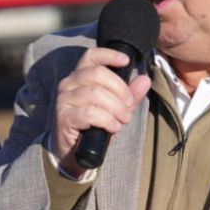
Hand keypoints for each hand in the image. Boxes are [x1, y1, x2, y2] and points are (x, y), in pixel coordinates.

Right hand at [51, 47, 150, 177]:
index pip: (91, 56)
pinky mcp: (64, 117)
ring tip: (122, 120)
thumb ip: (129, 95)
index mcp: (80, 77)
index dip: (108, 55)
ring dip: (116, 108)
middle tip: (128, 106)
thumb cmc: (93, 126)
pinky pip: (90, 113)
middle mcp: (68, 84)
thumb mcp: (115, 108)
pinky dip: (107, 120)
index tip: (126, 61)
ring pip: (96, 93)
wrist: (74, 153)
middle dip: (120, 90)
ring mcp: (64, 100)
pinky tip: (112, 127)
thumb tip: (145, 79)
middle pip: (98, 74)